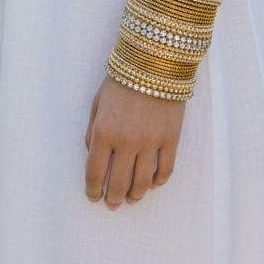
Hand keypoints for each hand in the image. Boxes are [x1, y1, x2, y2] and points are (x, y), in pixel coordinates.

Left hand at [84, 75, 184, 208]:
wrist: (154, 60)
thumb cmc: (122, 80)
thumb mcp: (97, 103)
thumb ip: (92, 132)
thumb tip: (93, 158)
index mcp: (104, 131)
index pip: (95, 174)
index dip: (93, 191)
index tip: (94, 196)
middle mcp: (126, 140)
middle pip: (119, 184)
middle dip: (113, 199)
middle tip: (112, 203)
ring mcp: (151, 141)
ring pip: (142, 183)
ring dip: (135, 196)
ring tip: (131, 198)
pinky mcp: (171, 138)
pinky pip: (165, 171)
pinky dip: (157, 182)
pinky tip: (151, 183)